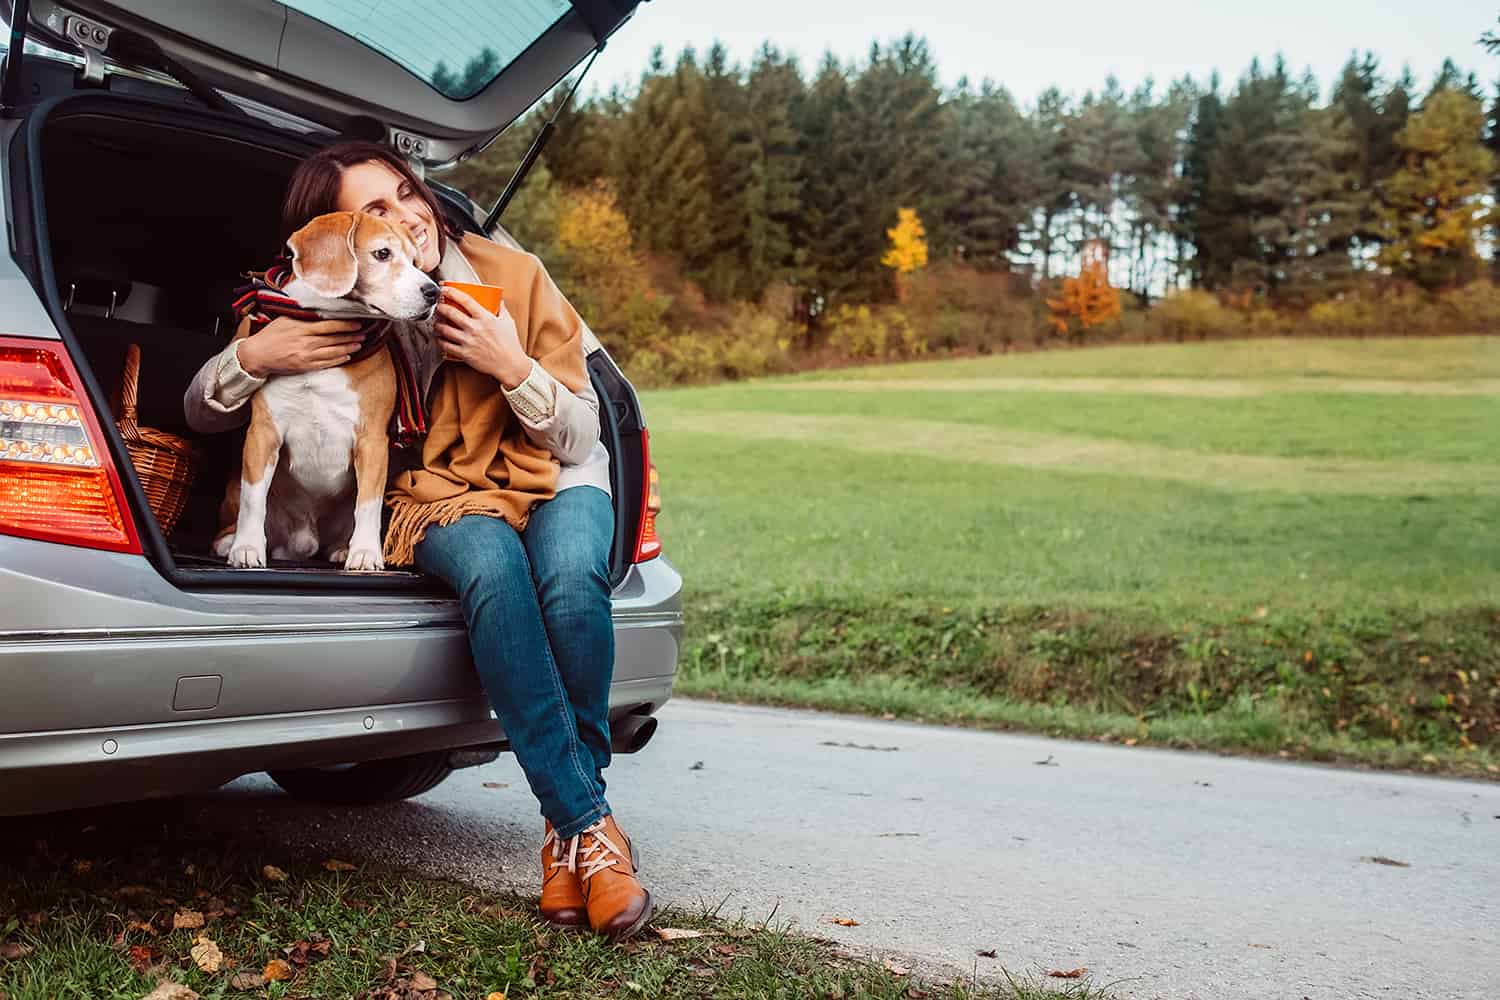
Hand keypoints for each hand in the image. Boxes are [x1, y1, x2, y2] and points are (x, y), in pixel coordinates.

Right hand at [236, 316, 365, 376]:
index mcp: (301, 329)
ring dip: (348, 348)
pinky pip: (326, 364)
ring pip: (333, 352)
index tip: (357, 323)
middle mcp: (305, 343)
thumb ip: (302, 316)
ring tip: (359, 344)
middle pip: (334, 339)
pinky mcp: (305, 367)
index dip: (346, 325)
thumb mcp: (285, 320)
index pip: (329, 326)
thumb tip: (320, 310)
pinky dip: (338, 360)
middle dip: (351, 336)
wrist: (258, 355)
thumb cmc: (271, 335)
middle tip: (364, 333)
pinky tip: (347, 356)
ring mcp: (306, 356)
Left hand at [433, 286, 530, 387]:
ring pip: (445, 329)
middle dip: (440, 307)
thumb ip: (502, 309)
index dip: (452, 292)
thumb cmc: (510, 344)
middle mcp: (475, 328)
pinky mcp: (465, 354)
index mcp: (485, 318)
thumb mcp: (508, 322)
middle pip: (451, 313)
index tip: (445, 288)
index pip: (465, 300)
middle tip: (438, 306)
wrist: (510, 364)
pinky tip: (439, 338)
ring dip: (437, 324)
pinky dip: (440, 341)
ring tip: (436, 323)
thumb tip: (498, 300)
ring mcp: (468, 341)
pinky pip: (446, 346)